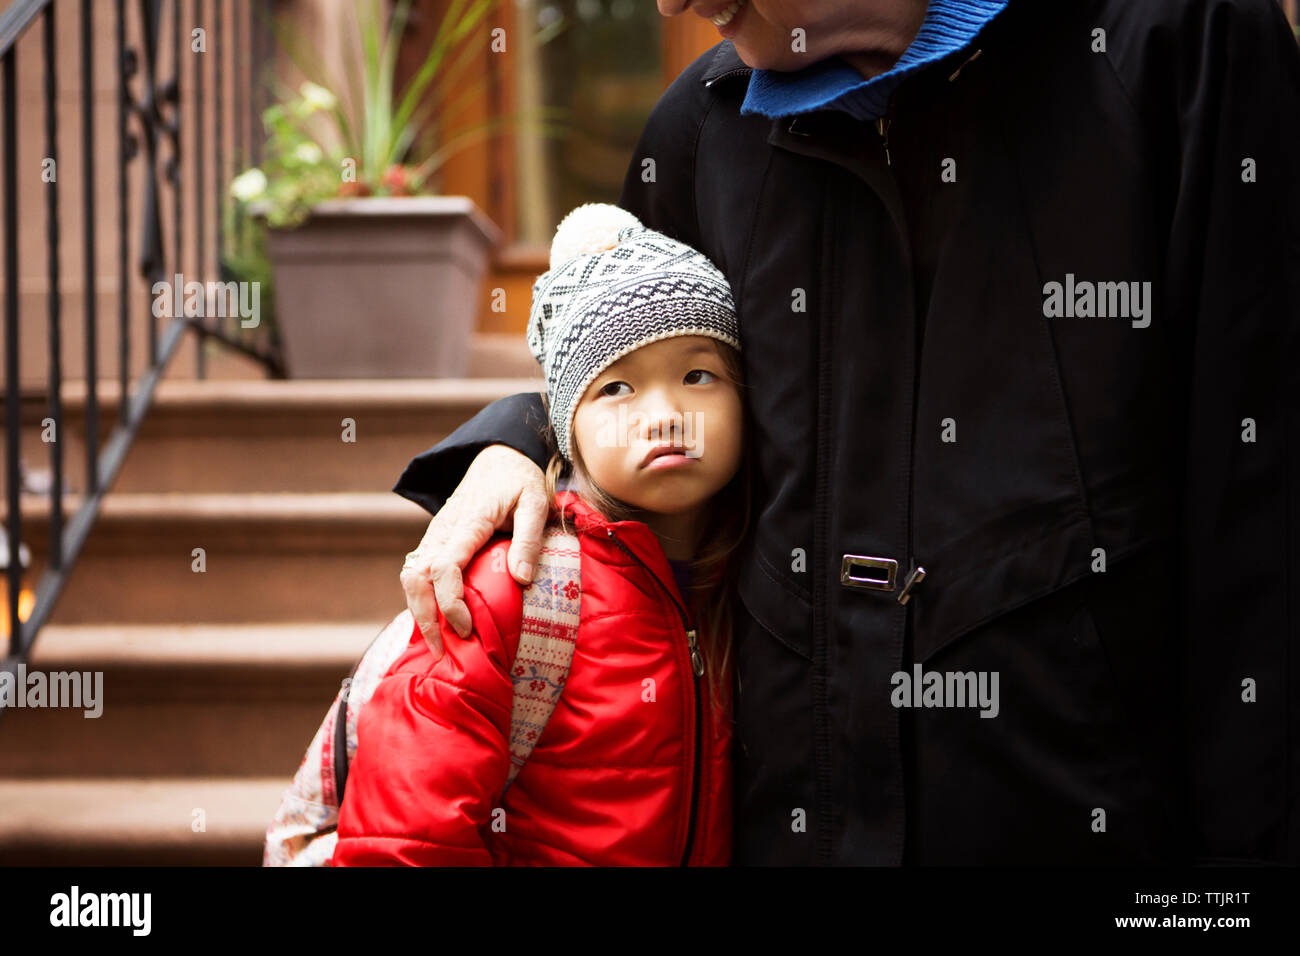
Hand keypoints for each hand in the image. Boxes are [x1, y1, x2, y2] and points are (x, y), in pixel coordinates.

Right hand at [400, 444, 547, 658]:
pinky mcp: (434, 540)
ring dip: (419, 611)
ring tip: (438, 645)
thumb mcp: (535, 502)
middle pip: (416, 577)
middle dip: (425, 617)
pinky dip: (420, 599)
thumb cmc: (521, 480)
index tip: (468, 628)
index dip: (451, 602)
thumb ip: (529, 539)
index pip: (445, 567)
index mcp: (468, 521)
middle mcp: (443, 529)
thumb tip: (522, 581)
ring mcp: (434, 534)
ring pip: (410, 576)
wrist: (498, 457)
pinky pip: (417, 572)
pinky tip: (436, 623)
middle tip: (444, 652)